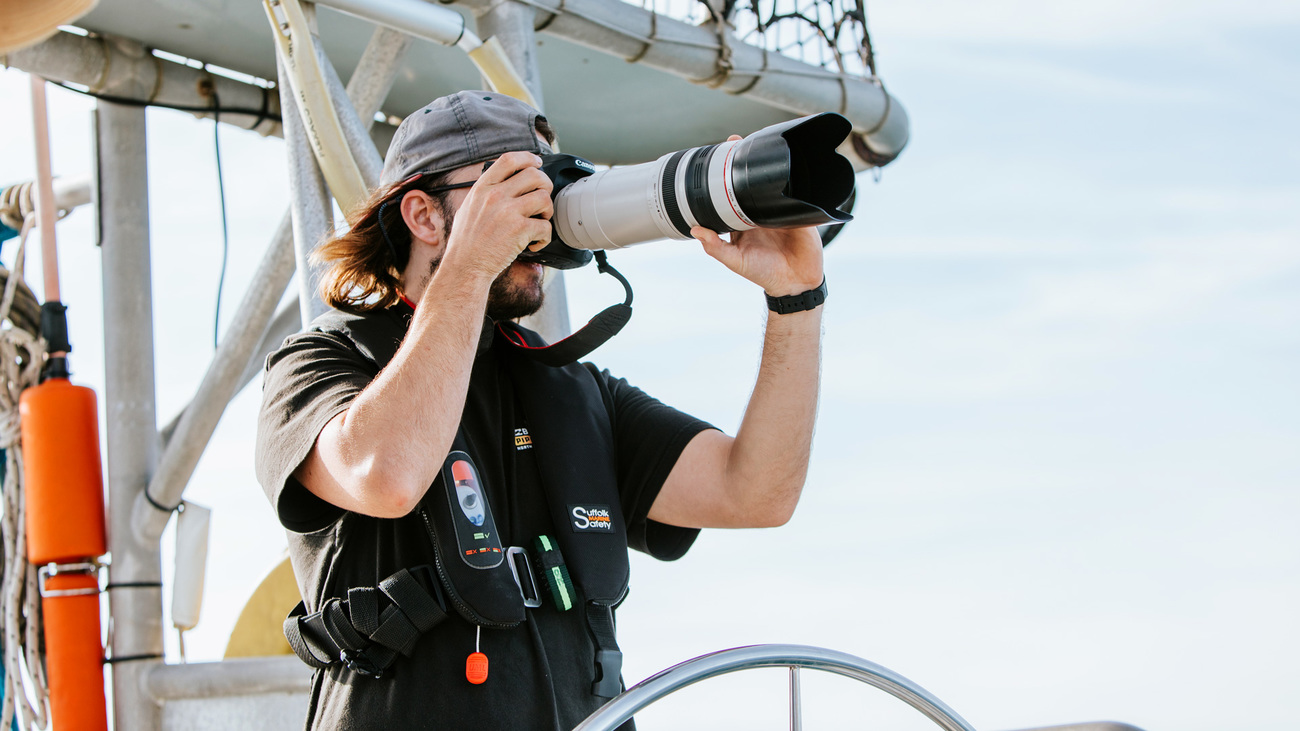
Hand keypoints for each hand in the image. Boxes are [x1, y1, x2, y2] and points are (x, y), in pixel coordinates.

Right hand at [444, 151, 553, 279]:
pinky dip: (545, 237)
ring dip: (547, 211)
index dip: (528, 158)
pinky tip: (535, 243)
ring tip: (539, 222)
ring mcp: (508, 212)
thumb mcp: (467, 209)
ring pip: (544, 198)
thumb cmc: (465, 243)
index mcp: (482, 188)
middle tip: (541, 201)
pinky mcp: (520, 230)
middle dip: (545, 186)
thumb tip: (501, 184)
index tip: (537, 163)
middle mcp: (495, 196)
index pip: (509, 160)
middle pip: (534, 175)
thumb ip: (483, 193)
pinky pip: (546, 226)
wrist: (464, 267)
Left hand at [691, 135, 824, 296]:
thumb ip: (715, 247)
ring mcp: (779, 211)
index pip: (729, 196)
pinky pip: (794, 193)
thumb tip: (695, 230)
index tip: (714, 161)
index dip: (722, 180)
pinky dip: (791, 180)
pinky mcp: (799, 213)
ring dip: (766, 166)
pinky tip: (786, 166)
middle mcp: (759, 213)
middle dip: (743, 163)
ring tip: (756, 145)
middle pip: (749, 184)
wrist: (795, 283)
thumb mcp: (735, 261)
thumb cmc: (764, 273)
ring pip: (771, 184)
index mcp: (742, 222)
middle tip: (734, 142)